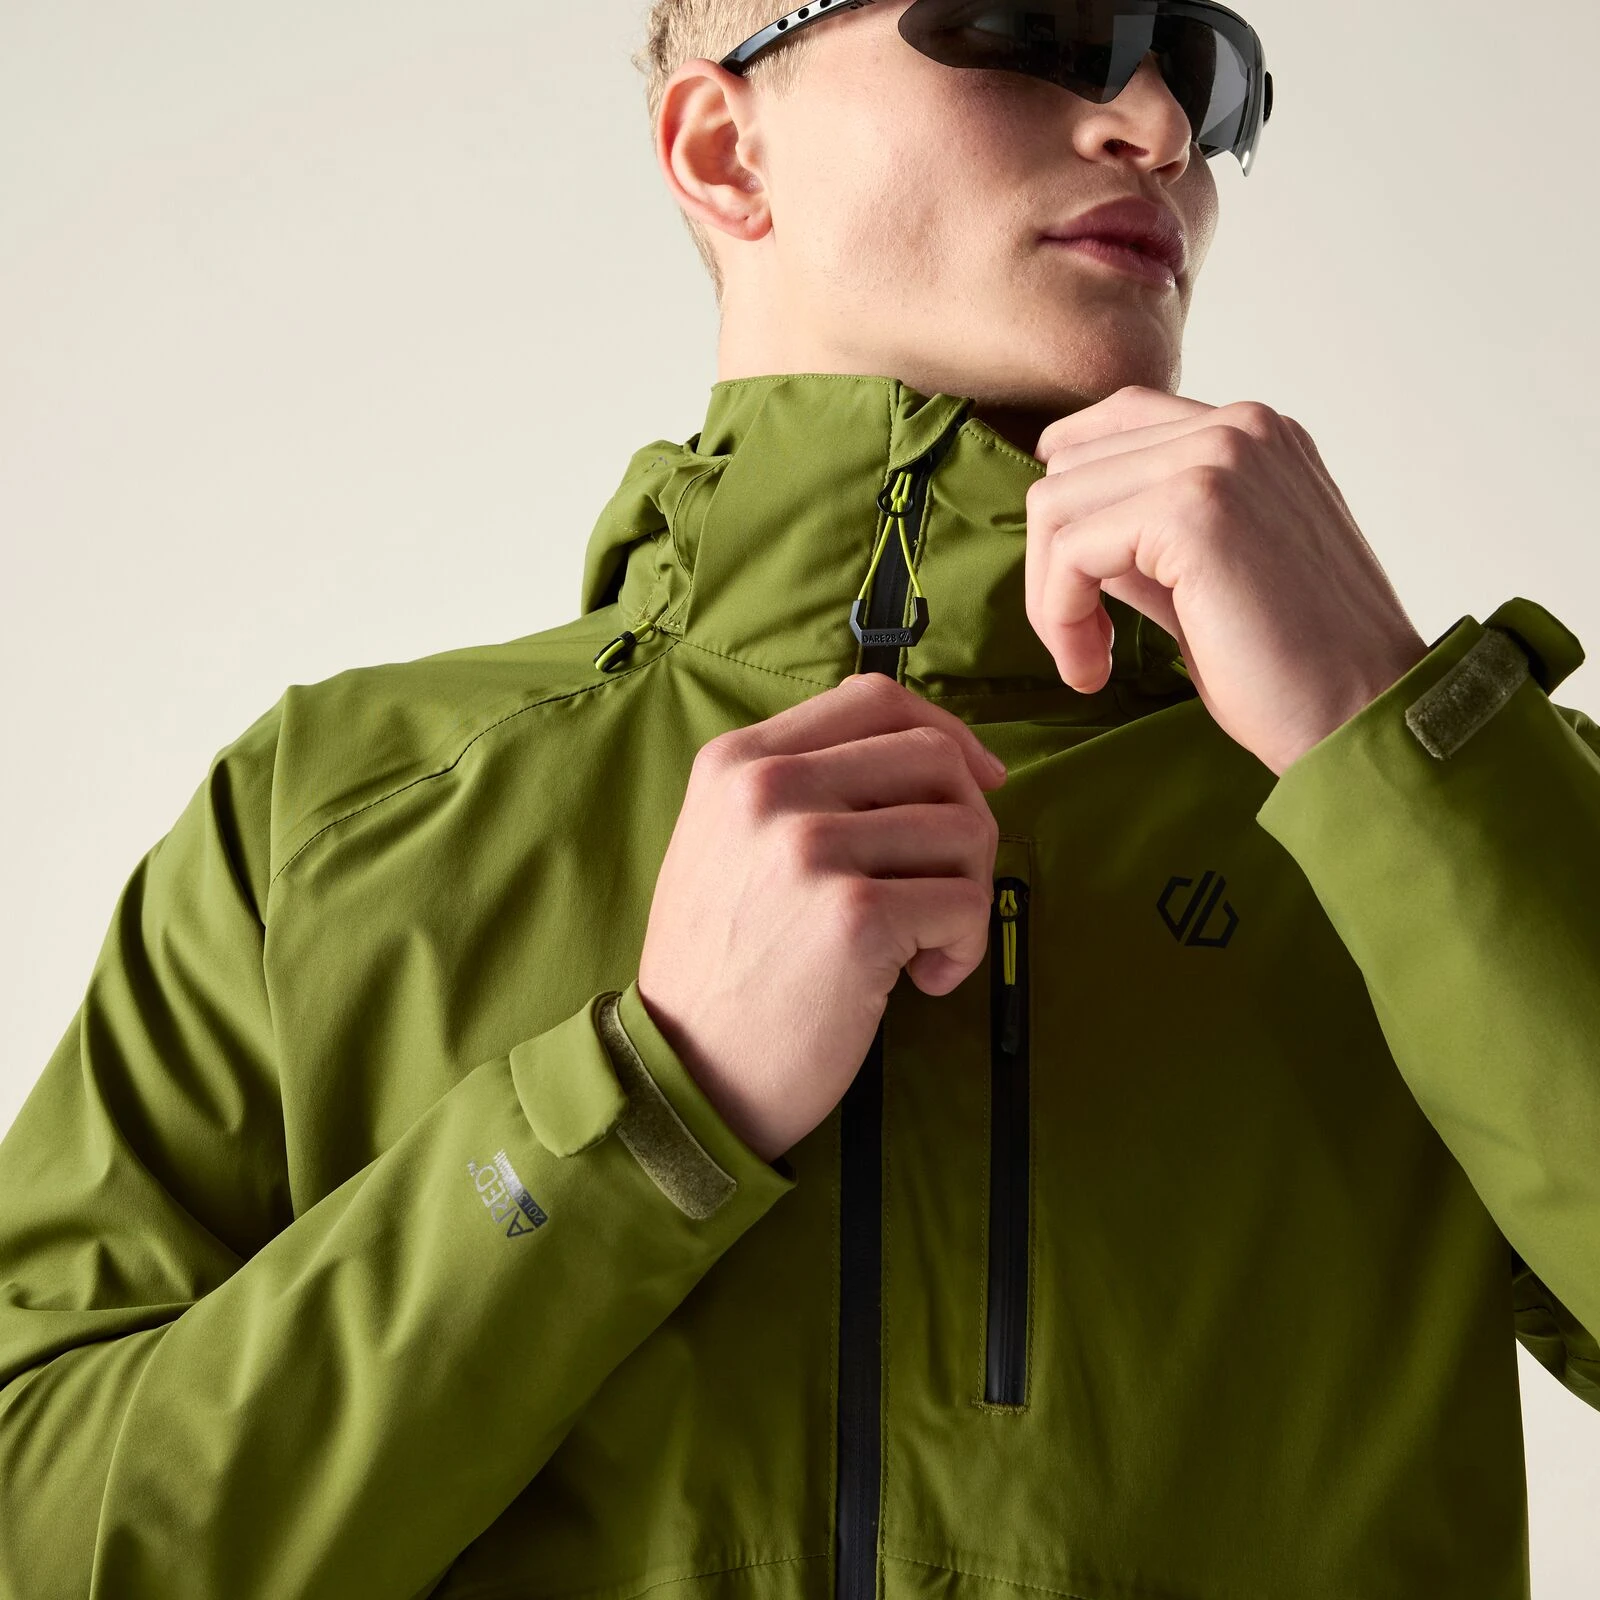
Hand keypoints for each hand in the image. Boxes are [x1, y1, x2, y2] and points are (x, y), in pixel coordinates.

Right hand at [637, 673, 1006, 1162]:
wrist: (686, 1072)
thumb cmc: (722, 967)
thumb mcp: (725, 843)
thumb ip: (801, 786)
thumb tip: (932, 758)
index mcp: (737, 762)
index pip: (872, 699)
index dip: (943, 732)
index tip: (976, 781)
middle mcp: (770, 789)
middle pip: (933, 757)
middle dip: (970, 821)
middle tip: (949, 886)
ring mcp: (810, 849)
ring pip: (964, 830)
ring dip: (969, 894)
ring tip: (926, 946)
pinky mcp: (854, 916)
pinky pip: (965, 903)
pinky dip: (964, 947)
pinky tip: (924, 981)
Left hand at [1026, 386, 1430, 775]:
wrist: (1365, 717)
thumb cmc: (1296, 667)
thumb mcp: (1208, 580)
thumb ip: (1146, 540)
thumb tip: (1071, 534)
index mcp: (1253, 436)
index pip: (1116, 422)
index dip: (1073, 507)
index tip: (1081, 592)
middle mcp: (1239, 426)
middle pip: (1071, 464)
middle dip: (1053, 562)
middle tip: (1085, 645)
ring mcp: (1219, 458)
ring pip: (1055, 503)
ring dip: (1051, 596)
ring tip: (1088, 660)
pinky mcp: (1193, 509)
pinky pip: (1070, 551)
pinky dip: (1061, 616)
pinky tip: (1094, 670)